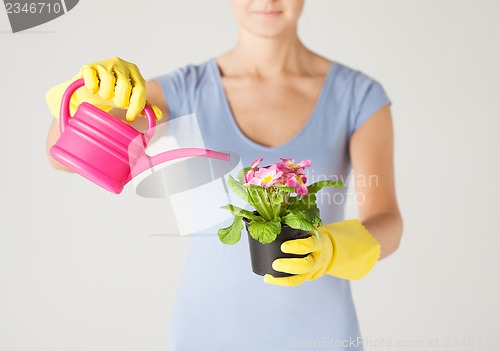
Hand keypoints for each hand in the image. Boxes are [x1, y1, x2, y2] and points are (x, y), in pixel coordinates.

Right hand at [45, 56, 162, 121]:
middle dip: (120, 100)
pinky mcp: (88, 67)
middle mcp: (121, 64)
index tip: (130, 118)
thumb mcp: (131, 100)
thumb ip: (144, 106)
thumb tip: (158, 116)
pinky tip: (93, 90)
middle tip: (116, 103)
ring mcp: (104, 64)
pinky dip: (92, 88)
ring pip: (108, 82)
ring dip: (106, 94)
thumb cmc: (114, 93)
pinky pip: (92, 79)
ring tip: (104, 95)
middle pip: (125, 86)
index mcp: (134, 71)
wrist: (92, 90)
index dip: (136, 106)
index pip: (140, 90)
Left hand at [264, 219, 380, 286]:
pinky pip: (294, 282)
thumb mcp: (310, 228)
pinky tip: (268, 279)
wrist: (327, 250)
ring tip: (269, 276)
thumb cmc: (312, 236)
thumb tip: (280, 212)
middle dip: (290, 265)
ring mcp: (312, 270)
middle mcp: (317, 258)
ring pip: (300, 278)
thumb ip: (300, 222)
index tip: (283, 246)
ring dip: (284, 277)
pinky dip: (280, 282)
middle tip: (275, 263)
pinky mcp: (306, 277)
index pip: (310, 245)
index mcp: (318, 243)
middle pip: (306, 265)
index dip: (297, 247)